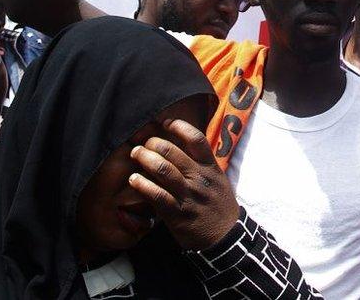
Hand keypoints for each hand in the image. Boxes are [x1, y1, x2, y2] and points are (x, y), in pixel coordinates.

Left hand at [129, 119, 239, 249]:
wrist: (225, 237)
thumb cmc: (219, 206)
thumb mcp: (218, 181)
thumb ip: (202, 165)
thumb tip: (182, 147)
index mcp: (211, 168)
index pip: (197, 139)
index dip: (179, 127)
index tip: (166, 123)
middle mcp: (200, 179)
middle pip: (173, 151)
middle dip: (154, 143)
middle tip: (144, 143)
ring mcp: (189, 196)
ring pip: (163, 170)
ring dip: (145, 158)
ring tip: (136, 154)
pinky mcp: (178, 214)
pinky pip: (157, 195)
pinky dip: (143, 185)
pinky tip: (134, 179)